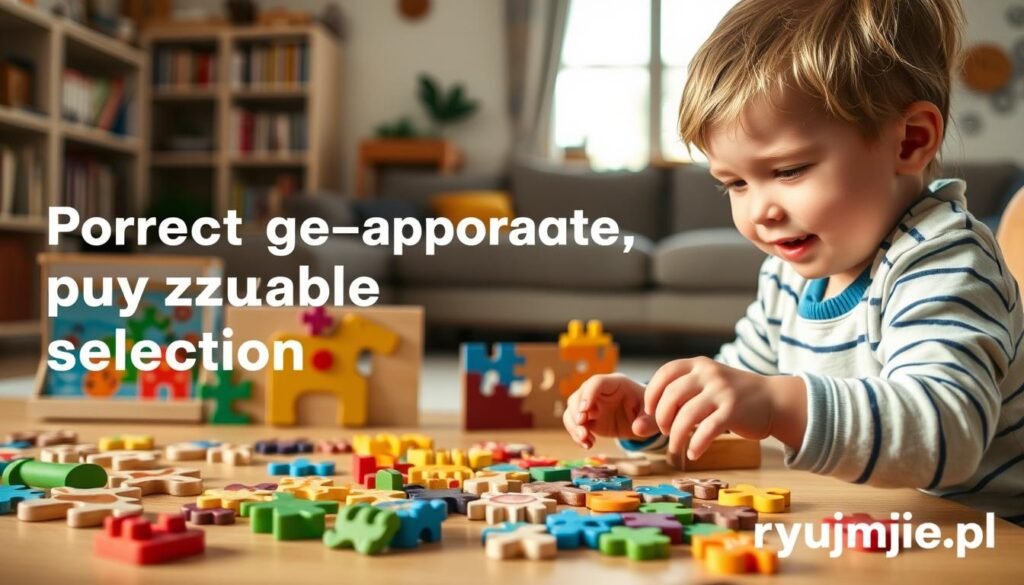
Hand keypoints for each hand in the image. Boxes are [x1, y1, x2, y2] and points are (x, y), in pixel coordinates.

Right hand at [563, 373, 658, 448]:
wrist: (644, 420)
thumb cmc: (649, 411)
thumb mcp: (653, 416)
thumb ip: (647, 422)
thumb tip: (637, 429)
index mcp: (616, 384)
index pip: (596, 382)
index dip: (588, 394)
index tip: (584, 410)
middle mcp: (600, 392)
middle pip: (578, 396)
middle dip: (576, 413)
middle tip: (583, 430)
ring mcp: (592, 405)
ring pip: (571, 410)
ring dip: (574, 426)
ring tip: (586, 440)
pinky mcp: (589, 419)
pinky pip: (574, 425)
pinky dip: (577, 435)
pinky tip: (588, 444)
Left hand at [644, 357, 775, 458]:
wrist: (773, 400)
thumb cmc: (729, 397)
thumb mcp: (701, 392)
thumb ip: (671, 406)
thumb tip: (635, 428)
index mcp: (698, 364)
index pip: (665, 372)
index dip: (652, 393)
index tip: (650, 412)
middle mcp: (709, 373)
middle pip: (672, 396)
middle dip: (662, 418)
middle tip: (664, 431)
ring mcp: (722, 391)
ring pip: (687, 415)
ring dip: (676, 436)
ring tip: (676, 447)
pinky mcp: (734, 411)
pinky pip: (707, 430)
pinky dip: (696, 444)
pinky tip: (693, 453)